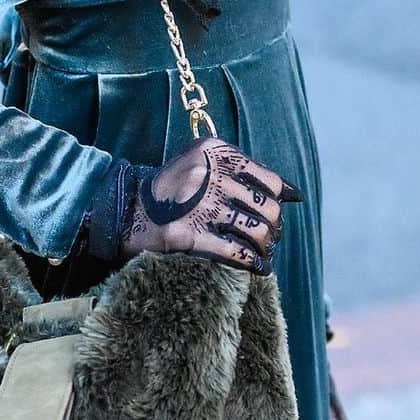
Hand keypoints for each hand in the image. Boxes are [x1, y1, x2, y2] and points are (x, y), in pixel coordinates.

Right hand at [121, 137, 302, 274]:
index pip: (267, 179)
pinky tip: (258, 268)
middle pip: (266, 207)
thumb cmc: (173, 191)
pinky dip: (253, 263)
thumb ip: (241, 172)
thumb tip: (293, 193)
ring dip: (265, 247)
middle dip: (274, 227)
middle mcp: (206, 174)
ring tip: (263, 253)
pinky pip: (236, 253)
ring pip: (255, 231)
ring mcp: (197, 205)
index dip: (280, 198)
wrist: (126, 211)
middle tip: (270, 238)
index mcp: (213, 151)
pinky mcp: (187, 235)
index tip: (280, 211)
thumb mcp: (201, 164)